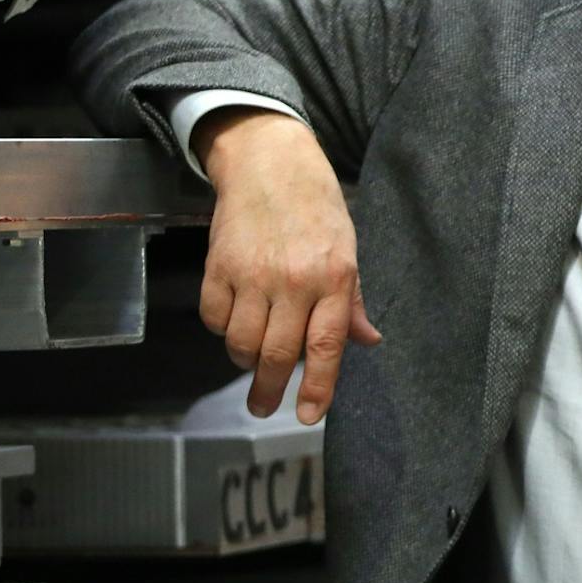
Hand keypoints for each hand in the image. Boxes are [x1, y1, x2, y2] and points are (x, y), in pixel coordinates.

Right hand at [193, 108, 381, 423]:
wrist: (271, 166)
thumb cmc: (317, 211)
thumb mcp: (348, 252)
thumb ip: (351, 303)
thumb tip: (368, 341)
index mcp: (334, 279)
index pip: (326, 347)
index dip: (318, 388)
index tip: (307, 416)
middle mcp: (293, 280)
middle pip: (277, 354)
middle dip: (270, 390)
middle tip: (265, 407)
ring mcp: (252, 274)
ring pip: (241, 342)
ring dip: (245, 360)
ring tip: (253, 360)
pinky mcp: (218, 267)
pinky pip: (213, 317)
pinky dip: (220, 330)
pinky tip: (233, 323)